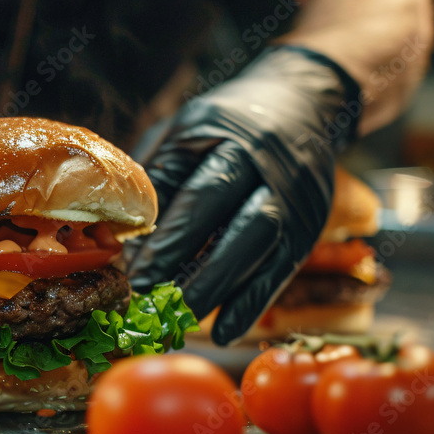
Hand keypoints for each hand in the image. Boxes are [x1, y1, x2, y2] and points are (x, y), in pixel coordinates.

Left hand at [128, 46, 361, 344]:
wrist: (302, 102)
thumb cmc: (224, 124)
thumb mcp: (183, 131)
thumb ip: (157, 178)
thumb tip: (122, 235)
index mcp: (230, 138)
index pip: (199, 193)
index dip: (170, 237)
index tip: (137, 273)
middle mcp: (270, 167)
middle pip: (236, 223)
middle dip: (193, 266)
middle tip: (154, 301)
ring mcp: (296, 197)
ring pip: (261, 249)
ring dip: (221, 289)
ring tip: (182, 320)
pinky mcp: (310, 224)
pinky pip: (283, 268)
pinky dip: (253, 302)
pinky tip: (227, 331)